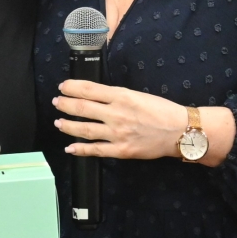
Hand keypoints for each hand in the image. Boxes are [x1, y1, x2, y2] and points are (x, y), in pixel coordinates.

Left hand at [52, 80, 187, 159]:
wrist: (180, 131)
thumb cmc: (162, 111)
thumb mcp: (138, 95)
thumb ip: (116, 96)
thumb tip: (95, 96)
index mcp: (122, 96)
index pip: (89, 89)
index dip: (72, 87)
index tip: (63, 87)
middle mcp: (116, 114)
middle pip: (82, 108)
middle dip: (65, 105)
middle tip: (57, 102)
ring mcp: (117, 134)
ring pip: (85, 129)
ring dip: (68, 126)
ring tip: (58, 123)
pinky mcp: (121, 150)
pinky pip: (96, 150)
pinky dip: (80, 149)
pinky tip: (70, 147)